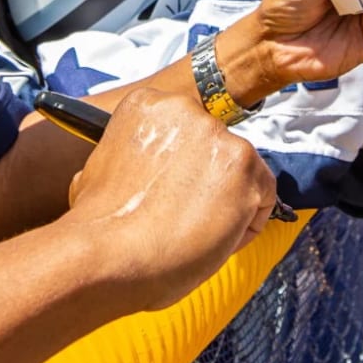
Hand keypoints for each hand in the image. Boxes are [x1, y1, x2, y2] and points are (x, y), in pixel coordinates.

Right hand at [65, 88, 276, 311]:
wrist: (106, 258)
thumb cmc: (98, 227)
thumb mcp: (100, 171)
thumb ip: (130, 157)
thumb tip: (132, 167)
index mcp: (150, 105)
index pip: (188, 133)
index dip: (180, 168)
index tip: (165, 192)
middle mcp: (188, 110)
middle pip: (217, 150)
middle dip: (206, 184)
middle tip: (179, 217)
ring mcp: (219, 136)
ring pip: (243, 175)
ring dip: (227, 206)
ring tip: (188, 232)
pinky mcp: (245, 165)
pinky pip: (263, 199)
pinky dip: (245, 226)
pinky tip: (210, 238)